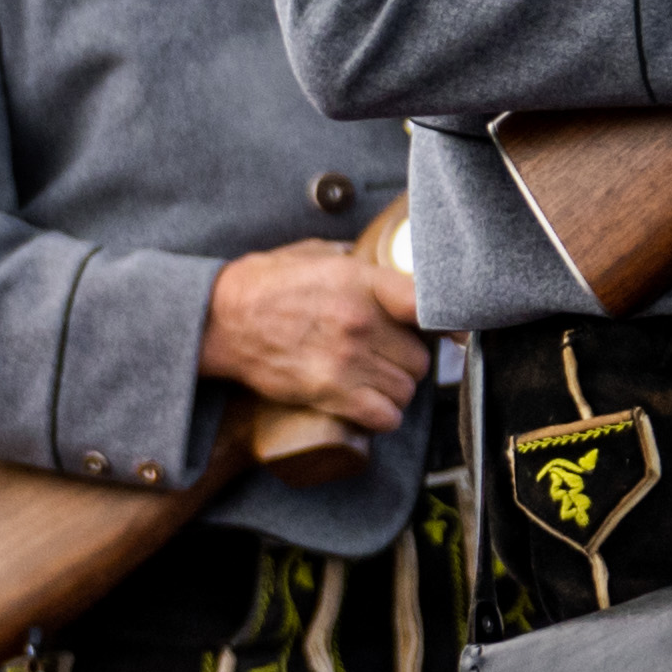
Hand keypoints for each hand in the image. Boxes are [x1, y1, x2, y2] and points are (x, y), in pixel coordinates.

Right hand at [195, 239, 427, 441]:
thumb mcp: (315, 254)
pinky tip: (372, 405)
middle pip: (421, 357)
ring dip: (397, 389)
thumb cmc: (264, 284)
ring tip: (378, 381)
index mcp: (361, 282)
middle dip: (410, 360)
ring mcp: (346, 361)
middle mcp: (360, 322)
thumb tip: (386, 266)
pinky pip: (383, 416)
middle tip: (391, 357)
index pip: (426, 305)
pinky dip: (383, 416)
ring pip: (406, 389)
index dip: (447, 322)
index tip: (452, 332)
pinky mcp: (329, 393)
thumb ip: (356, 261)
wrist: (219, 319)